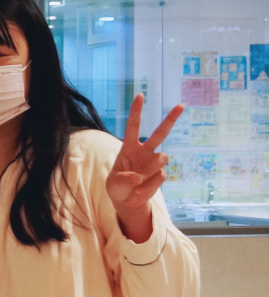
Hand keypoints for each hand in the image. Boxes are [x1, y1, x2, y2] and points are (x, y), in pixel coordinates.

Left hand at [108, 94, 182, 242]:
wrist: (126, 201)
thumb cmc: (117, 187)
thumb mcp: (114, 183)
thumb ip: (124, 179)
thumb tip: (138, 177)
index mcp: (128, 147)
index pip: (133, 126)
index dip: (136, 111)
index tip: (140, 95)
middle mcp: (144, 151)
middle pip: (160, 133)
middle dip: (170, 119)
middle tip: (181, 105)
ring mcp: (154, 163)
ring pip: (161, 158)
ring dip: (150, 171)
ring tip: (137, 182)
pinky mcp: (160, 174)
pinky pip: (159, 177)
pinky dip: (148, 186)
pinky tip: (140, 190)